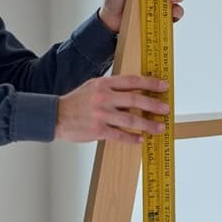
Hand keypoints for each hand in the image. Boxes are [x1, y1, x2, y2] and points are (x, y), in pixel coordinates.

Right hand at [55, 75, 169, 143]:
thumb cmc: (76, 101)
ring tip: (160, 127)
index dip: (150, 83)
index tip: (163, 86)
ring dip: (148, 124)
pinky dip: (132, 138)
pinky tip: (140, 139)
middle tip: (166, 108)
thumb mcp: (93, 86)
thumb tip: (134, 90)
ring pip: (130, 119)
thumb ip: (112, 87)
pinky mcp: (98, 130)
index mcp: (104, 84)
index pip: (132, 81)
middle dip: (153, 104)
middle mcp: (104, 97)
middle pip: (134, 100)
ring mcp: (101, 114)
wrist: (56, 115)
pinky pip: (119, 135)